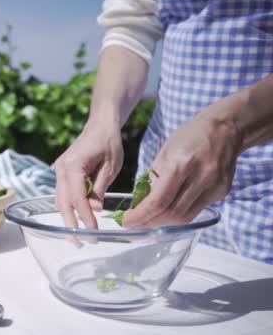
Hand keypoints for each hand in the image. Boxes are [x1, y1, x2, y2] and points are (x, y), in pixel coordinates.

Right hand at [53, 124, 122, 228]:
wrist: (100, 125)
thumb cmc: (109, 143)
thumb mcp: (111, 167)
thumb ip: (99, 188)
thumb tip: (94, 210)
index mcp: (73, 165)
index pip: (77, 198)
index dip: (85, 218)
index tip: (93, 233)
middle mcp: (61, 169)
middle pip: (63, 203)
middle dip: (71, 225)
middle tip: (80, 243)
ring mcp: (59, 171)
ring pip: (60, 200)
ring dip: (68, 219)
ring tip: (78, 236)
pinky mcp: (62, 173)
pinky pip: (62, 194)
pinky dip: (69, 208)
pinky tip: (76, 220)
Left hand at [124, 107, 241, 227]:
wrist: (225, 128)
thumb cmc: (190, 136)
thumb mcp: (165, 153)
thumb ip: (154, 178)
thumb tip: (141, 203)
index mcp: (181, 163)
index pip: (159, 201)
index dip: (141, 216)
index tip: (127, 221)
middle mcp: (200, 177)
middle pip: (171, 213)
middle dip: (149, 222)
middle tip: (134, 223)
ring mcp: (214, 186)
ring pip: (184, 217)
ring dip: (163, 222)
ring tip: (148, 220)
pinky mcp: (222, 192)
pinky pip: (196, 211)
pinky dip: (178, 214)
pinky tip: (168, 211)